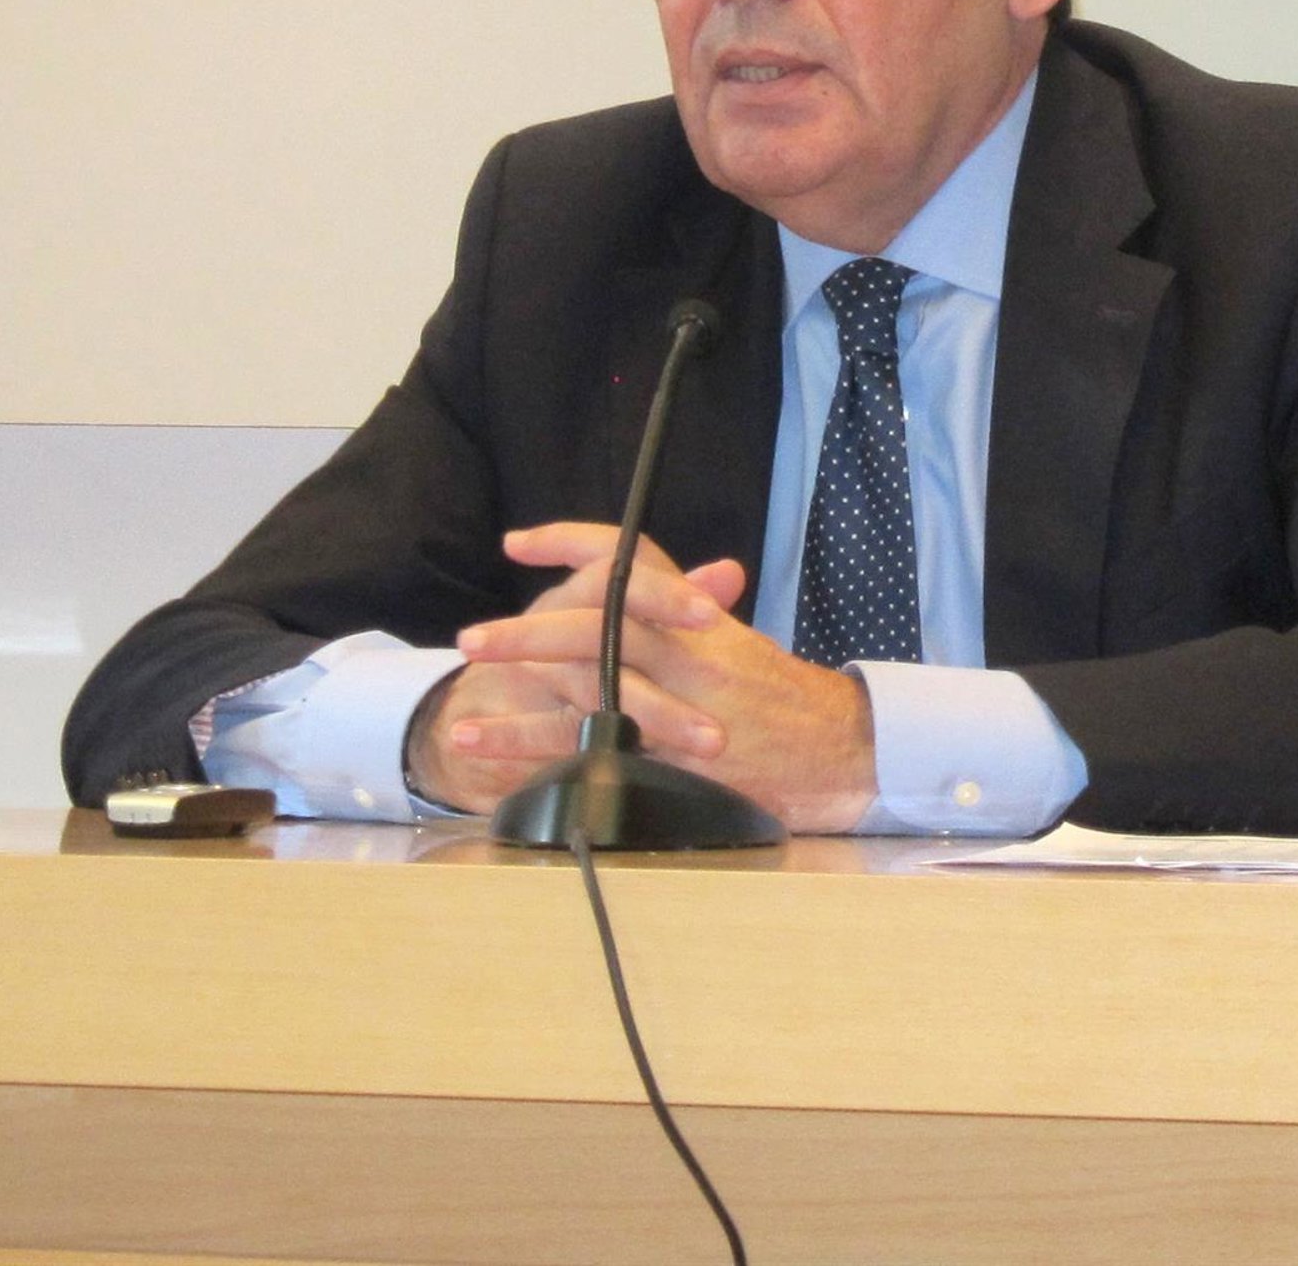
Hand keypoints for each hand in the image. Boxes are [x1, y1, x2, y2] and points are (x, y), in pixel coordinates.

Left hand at [416, 523, 878, 832]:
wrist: (837, 754)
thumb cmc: (778, 698)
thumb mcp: (736, 644)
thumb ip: (694, 610)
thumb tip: (686, 571)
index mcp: (698, 618)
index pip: (633, 561)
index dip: (574, 544)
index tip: (520, 542)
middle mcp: (686, 653)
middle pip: (598, 622)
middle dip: (530, 628)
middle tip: (471, 636)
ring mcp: (677, 706)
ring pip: (587, 681)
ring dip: (517, 682)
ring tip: (460, 683)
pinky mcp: (667, 755)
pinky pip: (585, 745)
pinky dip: (523, 742)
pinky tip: (473, 741)